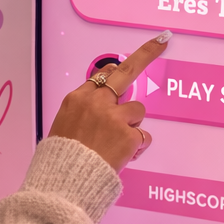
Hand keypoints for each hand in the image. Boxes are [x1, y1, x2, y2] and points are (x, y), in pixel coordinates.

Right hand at [48, 34, 170, 171]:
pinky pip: (143, 136)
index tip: (125, 62)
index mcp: (77, 99)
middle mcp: (96, 102)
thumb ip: (85, 111)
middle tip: (161, 41)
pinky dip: (137, 146)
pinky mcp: (128, 134)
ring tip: (117, 143)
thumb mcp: (64, 126)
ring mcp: (114, 117)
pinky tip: (123, 155)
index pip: (102, 74)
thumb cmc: (62, 159)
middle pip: (125, 72)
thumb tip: (101, 106)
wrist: (64, 182)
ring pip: (137, 110)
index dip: (116, 72)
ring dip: (133, 124)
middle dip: (145, 54)